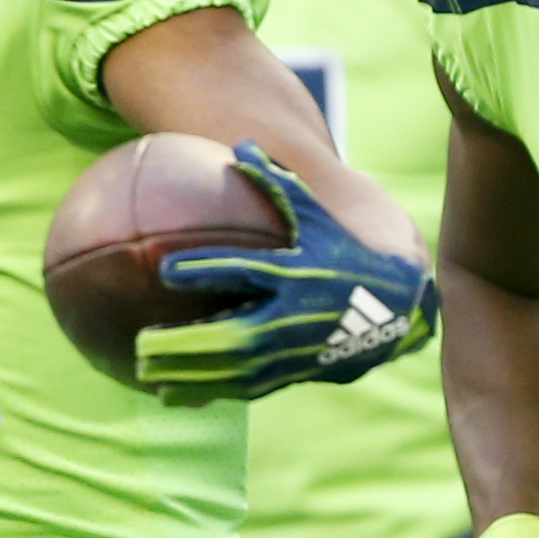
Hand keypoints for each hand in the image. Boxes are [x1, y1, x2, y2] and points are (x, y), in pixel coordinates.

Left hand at [132, 144, 436, 400]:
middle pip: (233, 336)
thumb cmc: (347, 254)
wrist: (397, 309)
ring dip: (188, 374)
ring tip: (143, 370)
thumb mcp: (318, 219)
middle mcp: (294, 317)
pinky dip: (207, 390)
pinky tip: (169, 393)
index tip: (167, 269)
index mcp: (296, 274)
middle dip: (187, 343)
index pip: (246, 272)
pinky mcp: (294, 374)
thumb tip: (242, 145)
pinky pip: (245, 388)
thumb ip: (279, 186)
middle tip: (141, 342)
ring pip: (234, 372)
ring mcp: (294, 352)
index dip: (207, 270)